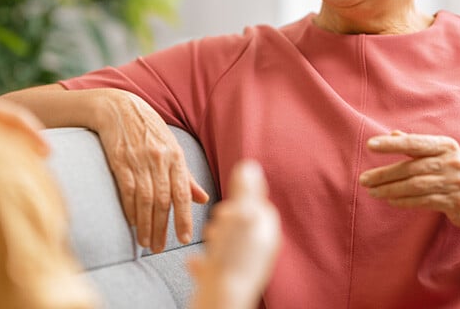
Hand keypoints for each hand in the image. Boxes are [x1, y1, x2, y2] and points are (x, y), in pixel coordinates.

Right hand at [89, 89, 209, 252]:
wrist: (118, 107)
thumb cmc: (148, 129)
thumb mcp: (171, 147)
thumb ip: (186, 176)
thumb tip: (203, 199)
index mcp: (175, 156)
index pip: (182, 192)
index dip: (183, 217)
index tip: (184, 238)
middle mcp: (159, 159)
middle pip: (163, 200)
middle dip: (162, 227)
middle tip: (160, 248)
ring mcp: (139, 160)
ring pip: (145, 199)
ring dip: (145, 224)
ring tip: (146, 242)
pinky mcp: (120, 160)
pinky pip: (126, 190)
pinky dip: (130, 209)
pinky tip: (132, 223)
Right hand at [188, 160, 280, 308]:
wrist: (220, 302)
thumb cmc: (231, 259)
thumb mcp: (240, 217)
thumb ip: (245, 191)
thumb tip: (250, 164)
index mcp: (265, 233)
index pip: (260, 206)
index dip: (242, 200)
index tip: (228, 205)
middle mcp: (258, 252)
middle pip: (243, 225)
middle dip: (228, 220)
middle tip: (219, 223)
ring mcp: (242, 269)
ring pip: (228, 246)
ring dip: (216, 238)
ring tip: (209, 238)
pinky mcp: (224, 283)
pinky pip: (213, 267)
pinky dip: (204, 262)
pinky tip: (193, 262)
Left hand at [359, 130, 459, 228]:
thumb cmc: (454, 173)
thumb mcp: (441, 154)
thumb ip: (417, 145)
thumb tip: (392, 134)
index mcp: (447, 146)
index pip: (414, 143)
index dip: (391, 144)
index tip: (370, 145)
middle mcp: (452, 162)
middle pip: (411, 168)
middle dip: (384, 174)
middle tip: (364, 179)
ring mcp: (455, 183)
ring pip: (415, 186)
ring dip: (390, 189)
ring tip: (372, 191)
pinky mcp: (455, 203)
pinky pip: (423, 201)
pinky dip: (404, 201)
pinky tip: (390, 200)